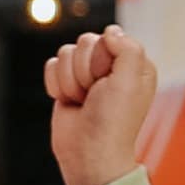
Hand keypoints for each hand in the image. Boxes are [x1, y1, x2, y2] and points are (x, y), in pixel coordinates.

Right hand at [45, 24, 158, 184]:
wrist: (88, 153)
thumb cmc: (113, 121)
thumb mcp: (130, 81)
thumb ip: (127, 48)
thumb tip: (110, 31)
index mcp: (134, 63)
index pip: (109, 36)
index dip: (103, 57)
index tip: (108, 82)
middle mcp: (111, 66)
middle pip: (84, 42)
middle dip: (84, 70)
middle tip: (94, 95)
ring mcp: (87, 74)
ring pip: (64, 53)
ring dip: (70, 81)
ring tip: (83, 101)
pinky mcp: (66, 83)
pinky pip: (51, 66)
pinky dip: (56, 85)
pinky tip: (70, 102)